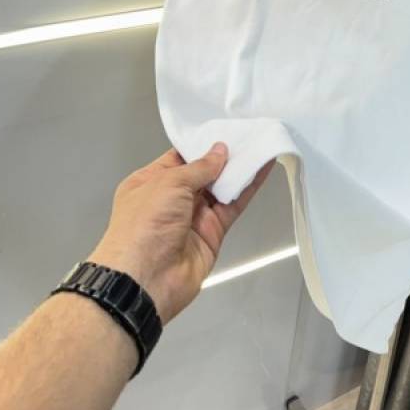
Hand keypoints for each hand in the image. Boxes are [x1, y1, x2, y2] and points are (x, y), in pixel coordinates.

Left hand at [87, 144, 273, 323]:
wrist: (146, 279)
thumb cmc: (146, 223)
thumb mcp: (168, 184)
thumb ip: (199, 167)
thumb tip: (220, 150)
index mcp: (150, 182)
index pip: (179, 158)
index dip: (201, 145)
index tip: (225, 129)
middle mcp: (171, 199)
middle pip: (203, 172)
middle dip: (224, 155)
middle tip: (249, 133)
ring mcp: (193, 216)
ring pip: (221, 187)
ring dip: (240, 168)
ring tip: (262, 143)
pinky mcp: (213, 231)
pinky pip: (233, 205)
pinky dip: (248, 187)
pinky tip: (263, 168)